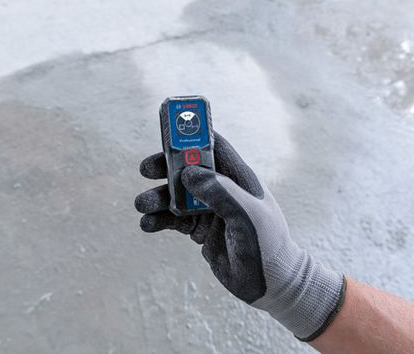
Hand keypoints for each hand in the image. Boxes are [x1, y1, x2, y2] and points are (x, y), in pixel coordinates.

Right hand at [135, 132, 345, 340]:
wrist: (270, 282)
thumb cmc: (267, 243)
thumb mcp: (247, 215)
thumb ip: (220, 192)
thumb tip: (189, 173)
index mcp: (237, 177)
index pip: (213, 146)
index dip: (192, 135)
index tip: (169, 131)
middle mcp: (221, 189)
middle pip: (187, 168)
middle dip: (164, 167)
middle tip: (146, 170)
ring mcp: (209, 209)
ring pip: (175, 195)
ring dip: (156, 197)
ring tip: (142, 206)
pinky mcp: (199, 230)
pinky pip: (173, 219)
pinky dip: (159, 220)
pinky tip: (147, 225)